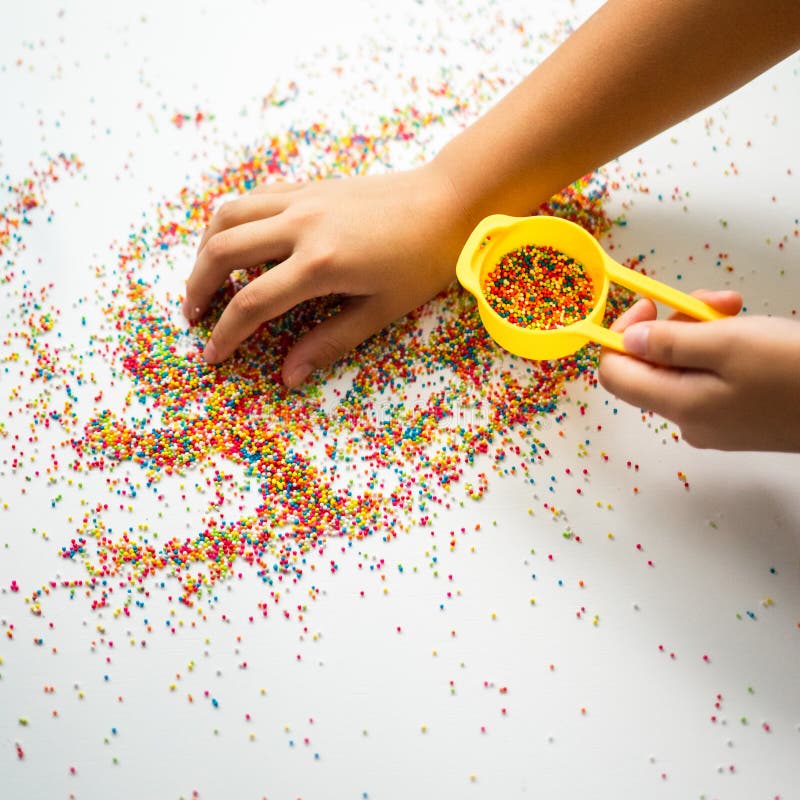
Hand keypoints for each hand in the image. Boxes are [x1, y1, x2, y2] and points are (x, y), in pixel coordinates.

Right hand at [183, 163, 468, 386]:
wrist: (447, 201)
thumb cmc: (423, 261)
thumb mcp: (381, 310)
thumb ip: (329, 342)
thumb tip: (288, 376)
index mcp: (321, 263)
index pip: (252, 302)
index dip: (225, 333)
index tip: (210, 355)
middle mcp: (301, 225)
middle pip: (222, 251)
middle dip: (197, 287)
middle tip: (194, 316)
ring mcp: (302, 199)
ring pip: (228, 215)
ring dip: (206, 248)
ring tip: (205, 279)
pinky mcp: (308, 186)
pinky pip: (252, 198)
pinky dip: (232, 221)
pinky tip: (237, 243)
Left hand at [597, 290, 799, 451]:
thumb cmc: (798, 370)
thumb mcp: (729, 343)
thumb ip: (669, 343)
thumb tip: (626, 342)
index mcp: (678, 405)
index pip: (614, 375)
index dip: (619, 335)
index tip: (649, 305)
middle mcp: (688, 420)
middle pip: (652, 365)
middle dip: (676, 324)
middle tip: (719, 301)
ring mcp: (714, 421)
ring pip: (683, 367)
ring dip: (702, 331)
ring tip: (739, 310)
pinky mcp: (739, 418)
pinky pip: (710, 378)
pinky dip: (721, 350)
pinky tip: (752, 334)